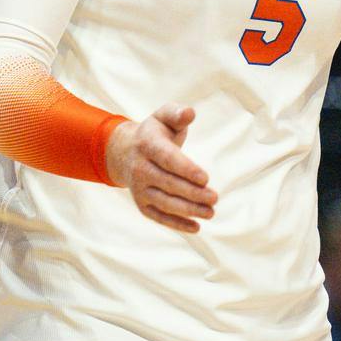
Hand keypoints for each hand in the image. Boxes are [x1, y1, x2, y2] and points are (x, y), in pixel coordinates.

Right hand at [106, 103, 217, 232]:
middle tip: (215, 198)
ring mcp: (139, 189)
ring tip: (211, 212)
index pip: (167, 159)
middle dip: (192, 193)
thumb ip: (177, 113)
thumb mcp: (163, 117)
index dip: (186, 169)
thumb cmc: (155, 133)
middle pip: (168, 184)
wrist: (125, 152)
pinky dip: (177, 224)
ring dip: (188, 210)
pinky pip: (159, 217)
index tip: (205, 178)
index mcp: (147, 145)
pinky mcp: (142, 204)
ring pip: (164, 203)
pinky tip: (196, 227)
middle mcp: (140, 168)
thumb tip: (189, 113)